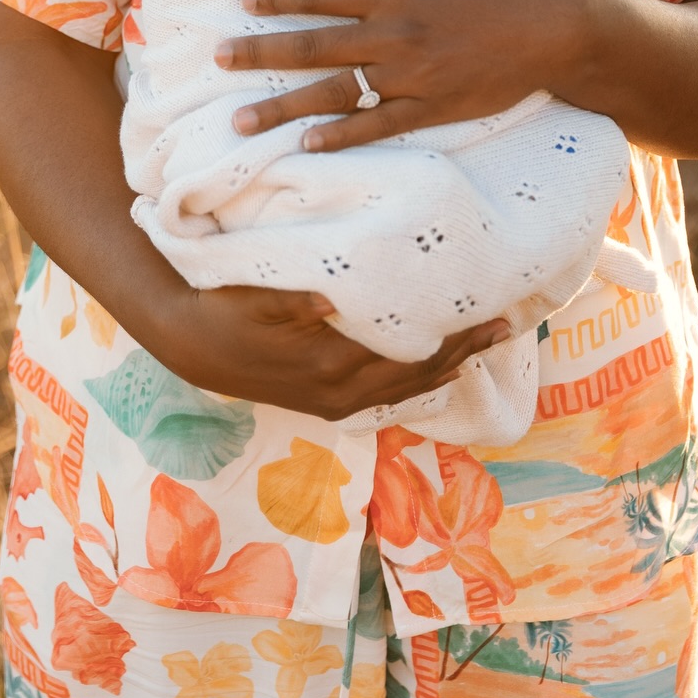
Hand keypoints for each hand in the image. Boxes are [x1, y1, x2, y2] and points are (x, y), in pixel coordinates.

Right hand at [161, 280, 510, 418]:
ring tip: (484, 344)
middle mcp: (339, 392)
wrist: (191, 343)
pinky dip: (417, 381)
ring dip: (447, 367)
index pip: (410, 356)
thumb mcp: (257, 298)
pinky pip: (385, 395)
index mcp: (331, 365)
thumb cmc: (227, 309)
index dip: (455, 339)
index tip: (492, 314)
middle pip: (418, 376)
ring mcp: (333, 401)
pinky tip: (437, 368)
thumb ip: (297, 300)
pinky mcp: (325, 401)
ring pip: (405, 390)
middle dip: (464, 353)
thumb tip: (335, 296)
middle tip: (507, 325)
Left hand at [214, 0, 591, 150]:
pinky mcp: (433, 108)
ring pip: (336, 92)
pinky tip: (306, 145)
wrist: (553, 25)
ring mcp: (413, 75)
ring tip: (242, 121)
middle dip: (261, 53)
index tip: (243, 3)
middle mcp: (395, 33)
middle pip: (315, 45)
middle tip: (218, 60)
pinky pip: (378, 126)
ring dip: (284, 107)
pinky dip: (342, 136)